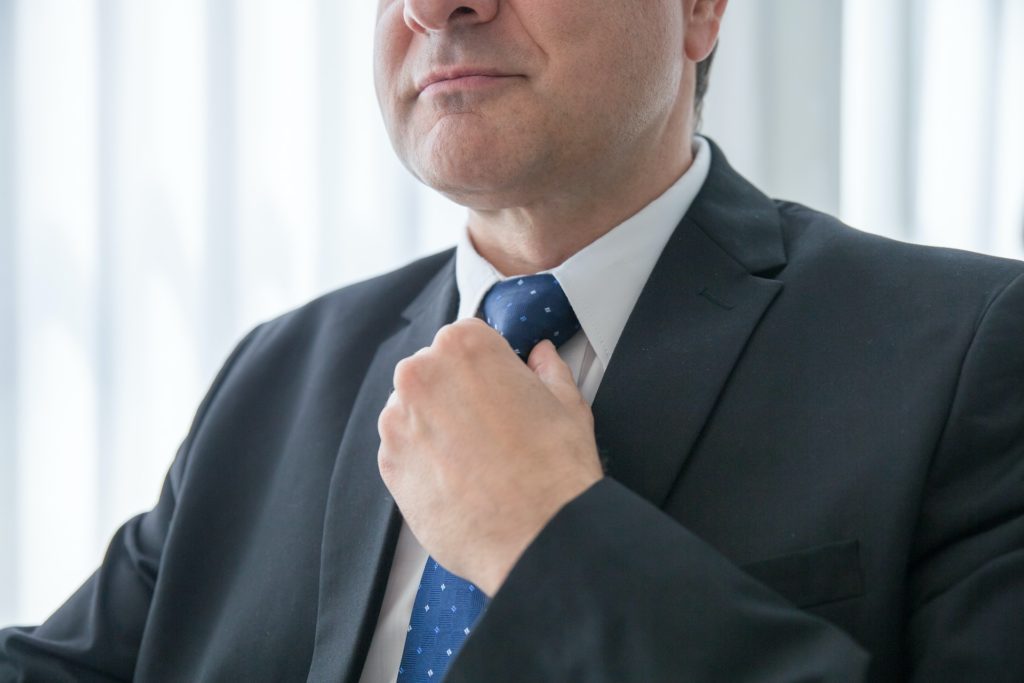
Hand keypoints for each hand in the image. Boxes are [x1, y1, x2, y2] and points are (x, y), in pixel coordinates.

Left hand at [377, 318, 603, 595]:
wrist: (536, 535)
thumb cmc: (556, 467)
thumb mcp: (567, 404)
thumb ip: (548, 370)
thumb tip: (542, 354)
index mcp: (464, 346)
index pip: (465, 340)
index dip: (487, 367)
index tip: (500, 392)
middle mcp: (420, 373)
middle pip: (433, 372)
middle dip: (456, 394)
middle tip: (490, 432)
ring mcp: (397, 420)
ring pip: (413, 411)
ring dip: (435, 427)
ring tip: (474, 462)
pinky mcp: (387, 464)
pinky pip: (402, 450)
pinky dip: (423, 461)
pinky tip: (457, 481)